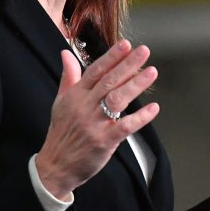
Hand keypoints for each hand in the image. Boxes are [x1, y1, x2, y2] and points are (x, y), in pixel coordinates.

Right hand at [35, 40, 159, 199]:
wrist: (56, 166)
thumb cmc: (61, 133)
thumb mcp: (60, 102)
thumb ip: (68, 76)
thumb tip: (66, 53)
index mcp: (76, 95)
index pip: (95, 71)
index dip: (111, 57)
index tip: (126, 44)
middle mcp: (85, 106)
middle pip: (109, 81)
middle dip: (128, 64)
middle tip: (144, 51)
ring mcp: (94, 124)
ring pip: (118, 99)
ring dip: (136, 85)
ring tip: (152, 72)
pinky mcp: (104, 141)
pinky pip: (125, 126)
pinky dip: (140, 117)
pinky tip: (153, 108)